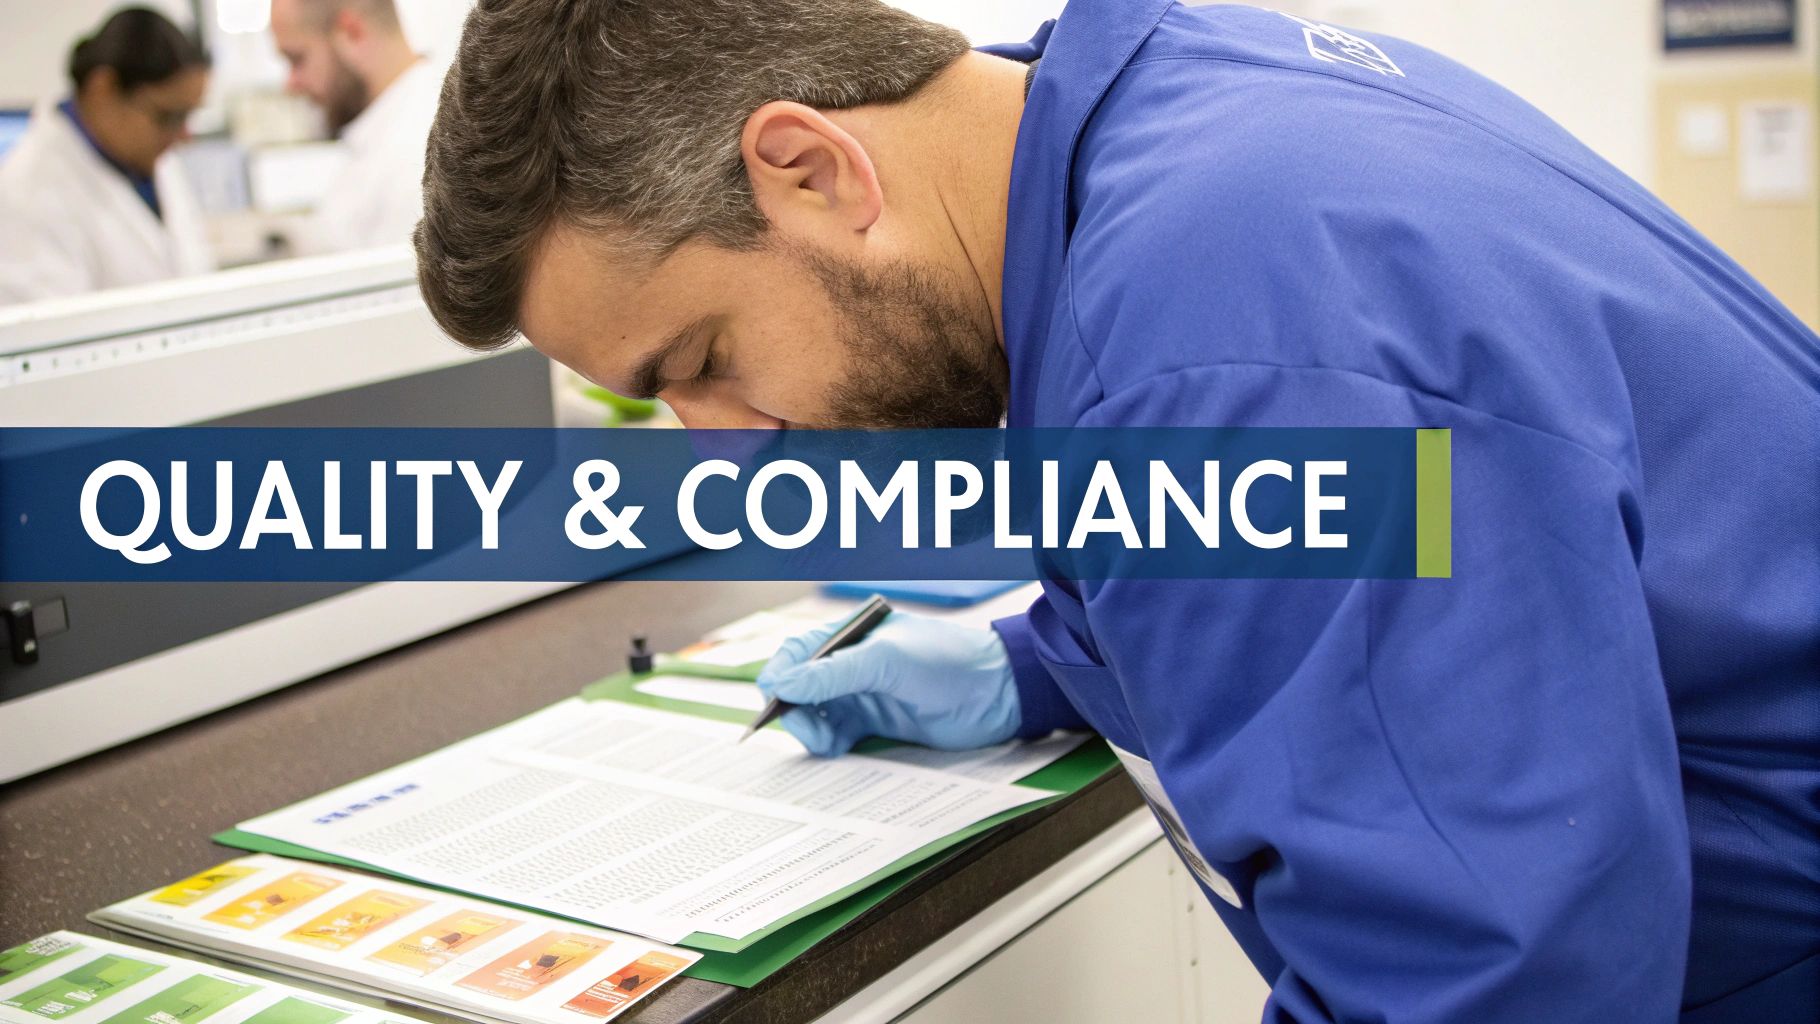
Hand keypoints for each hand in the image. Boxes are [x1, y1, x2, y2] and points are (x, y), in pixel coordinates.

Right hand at [755, 611, 1021, 756]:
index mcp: (850, 636)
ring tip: (824, 742)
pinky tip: (835, 749)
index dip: (780, 675)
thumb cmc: (947, 662)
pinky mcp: (876, 723)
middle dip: (793, 709)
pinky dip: (827, 744)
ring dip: (809, 729)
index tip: (773, 700)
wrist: (997, 694)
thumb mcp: (886, 662)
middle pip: (800, 688)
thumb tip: (782, 683)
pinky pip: (836, 735)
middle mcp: (851, 664)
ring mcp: (863, 694)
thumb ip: (833, 674)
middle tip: (806, 729)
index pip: (798, 652)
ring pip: (815, 714)